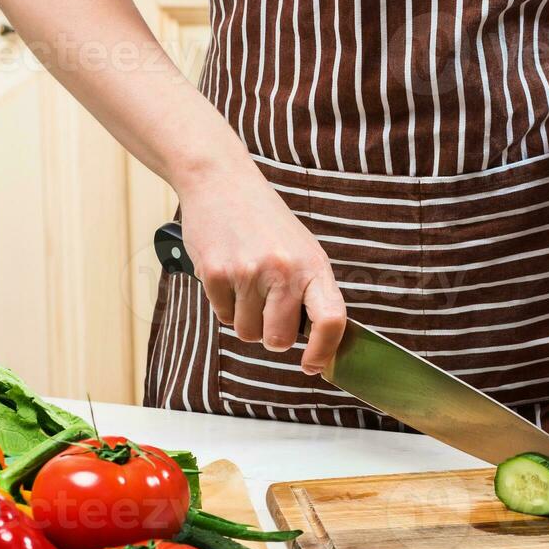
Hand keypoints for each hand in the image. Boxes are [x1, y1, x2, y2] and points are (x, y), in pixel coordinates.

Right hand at [176, 158, 345, 373]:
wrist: (222, 182)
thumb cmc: (265, 222)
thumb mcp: (302, 250)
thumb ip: (311, 292)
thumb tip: (320, 341)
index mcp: (313, 266)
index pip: (331, 320)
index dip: (325, 351)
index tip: (313, 365)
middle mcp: (284, 270)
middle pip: (279, 340)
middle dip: (271, 335)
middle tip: (267, 308)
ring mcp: (249, 272)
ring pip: (246, 332)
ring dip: (245, 317)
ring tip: (246, 281)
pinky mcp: (216, 273)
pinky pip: (222, 316)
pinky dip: (224, 303)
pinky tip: (228, 273)